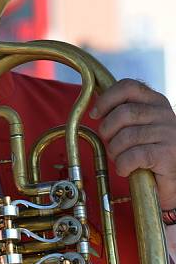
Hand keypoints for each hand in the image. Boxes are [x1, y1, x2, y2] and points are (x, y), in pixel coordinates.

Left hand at [91, 79, 175, 209]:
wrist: (173, 176)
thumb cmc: (151, 151)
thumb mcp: (139, 125)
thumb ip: (123, 113)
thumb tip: (96, 108)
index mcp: (155, 101)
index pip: (128, 87)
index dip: (106, 99)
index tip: (95, 114)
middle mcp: (164, 113)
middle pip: (123, 113)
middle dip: (107, 130)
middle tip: (110, 143)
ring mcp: (168, 133)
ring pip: (126, 136)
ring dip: (115, 151)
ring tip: (120, 159)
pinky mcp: (167, 154)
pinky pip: (133, 156)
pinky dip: (123, 165)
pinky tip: (126, 169)